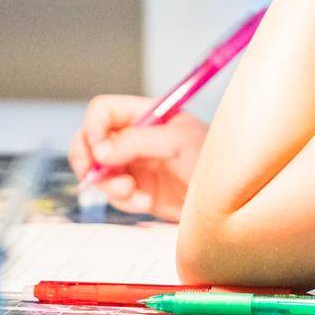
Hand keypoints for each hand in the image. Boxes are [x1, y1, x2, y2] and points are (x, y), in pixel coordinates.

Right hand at [69, 95, 207, 222]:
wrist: (226, 199)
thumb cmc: (213, 159)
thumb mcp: (177, 142)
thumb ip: (137, 141)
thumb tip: (101, 151)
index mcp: (144, 115)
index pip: (103, 111)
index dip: (93, 128)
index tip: (100, 150)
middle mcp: (134, 137)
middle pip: (89, 141)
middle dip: (88, 160)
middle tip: (94, 175)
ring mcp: (133, 164)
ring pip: (97, 172)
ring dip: (110, 186)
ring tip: (133, 193)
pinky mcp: (137, 190)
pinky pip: (113, 195)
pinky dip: (124, 201)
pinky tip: (146, 203)